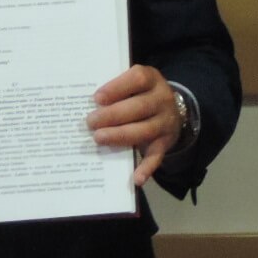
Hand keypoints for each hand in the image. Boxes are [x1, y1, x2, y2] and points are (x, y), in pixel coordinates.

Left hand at [87, 64, 181, 186]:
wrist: (173, 111)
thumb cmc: (141, 94)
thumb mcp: (133, 85)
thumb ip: (115, 90)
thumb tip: (84, 103)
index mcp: (152, 79)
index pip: (138, 79)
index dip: (117, 88)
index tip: (97, 98)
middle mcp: (162, 99)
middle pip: (139, 107)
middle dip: (113, 115)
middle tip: (90, 122)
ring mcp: (166, 122)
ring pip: (144, 131)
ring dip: (120, 136)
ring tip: (98, 139)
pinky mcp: (166, 143)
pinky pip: (156, 156)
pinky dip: (146, 168)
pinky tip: (135, 178)